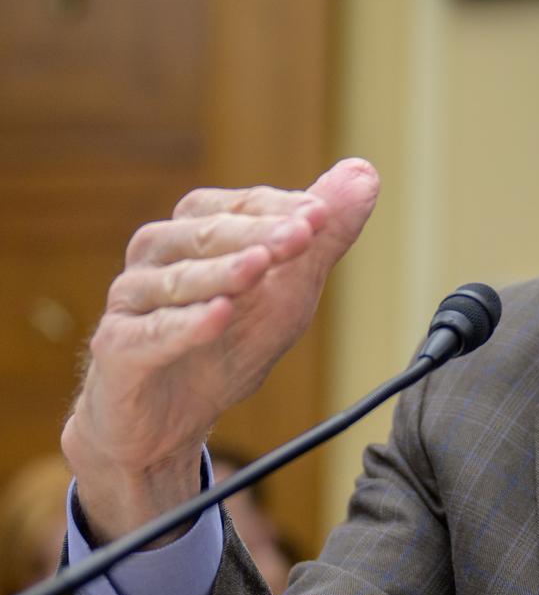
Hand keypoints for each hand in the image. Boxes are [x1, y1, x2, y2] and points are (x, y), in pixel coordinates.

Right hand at [63, 159, 379, 542]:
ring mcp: (132, 300)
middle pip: (208, 233)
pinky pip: (151, 333)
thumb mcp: (290, 291)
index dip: (283, 209)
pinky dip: (186, 325)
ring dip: (223, 271)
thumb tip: (364, 173)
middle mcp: (158, 253)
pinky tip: (218, 316)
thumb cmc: (227, 344)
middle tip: (303, 234)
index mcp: (196, 229)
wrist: (169, 421)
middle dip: (259, 233)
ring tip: (260, 266)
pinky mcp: (118, 348)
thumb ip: (325, 236)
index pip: (243, 206)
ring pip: (178, 278)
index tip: (323, 214)